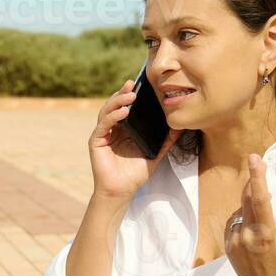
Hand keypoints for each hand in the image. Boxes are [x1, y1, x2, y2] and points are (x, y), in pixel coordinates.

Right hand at [89, 79, 181, 200]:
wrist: (121, 192)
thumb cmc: (135, 174)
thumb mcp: (155, 154)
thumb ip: (166, 141)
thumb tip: (179, 127)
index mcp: (124, 129)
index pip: (126, 107)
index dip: (132, 95)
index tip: (142, 84)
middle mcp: (112, 129)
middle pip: (115, 105)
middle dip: (123, 93)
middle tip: (133, 84)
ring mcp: (103, 134)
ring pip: (107, 111)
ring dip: (117, 101)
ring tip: (130, 95)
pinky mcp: (96, 141)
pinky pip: (103, 125)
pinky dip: (112, 116)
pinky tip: (123, 112)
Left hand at [225, 153, 275, 275]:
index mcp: (266, 234)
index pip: (259, 198)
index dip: (256, 176)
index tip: (254, 158)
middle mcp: (247, 236)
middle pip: (246, 199)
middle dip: (252, 182)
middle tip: (258, 164)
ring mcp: (235, 242)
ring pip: (239, 211)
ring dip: (249, 202)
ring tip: (263, 205)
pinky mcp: (229, 248)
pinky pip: (233, 223)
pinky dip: (242, 216)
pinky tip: (253, 221)